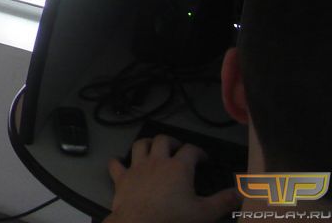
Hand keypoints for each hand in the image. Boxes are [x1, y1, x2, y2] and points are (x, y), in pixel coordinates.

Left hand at [104, 135, 239, 222]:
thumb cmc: (173, 218)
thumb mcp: (205, 212)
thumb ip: (224, 201)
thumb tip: (240, 193)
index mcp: (178, 168)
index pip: (190, 150)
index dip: (198, 152)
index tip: (203, 158)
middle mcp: (156, 162)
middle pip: (163, 140)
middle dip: (172, 142)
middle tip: (178, 149)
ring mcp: (137, 168)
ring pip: (140, 145)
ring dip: (147, 144)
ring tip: (153, 147)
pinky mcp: (122, 178)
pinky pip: (116, 164)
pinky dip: (118, 162)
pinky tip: (120, 162)